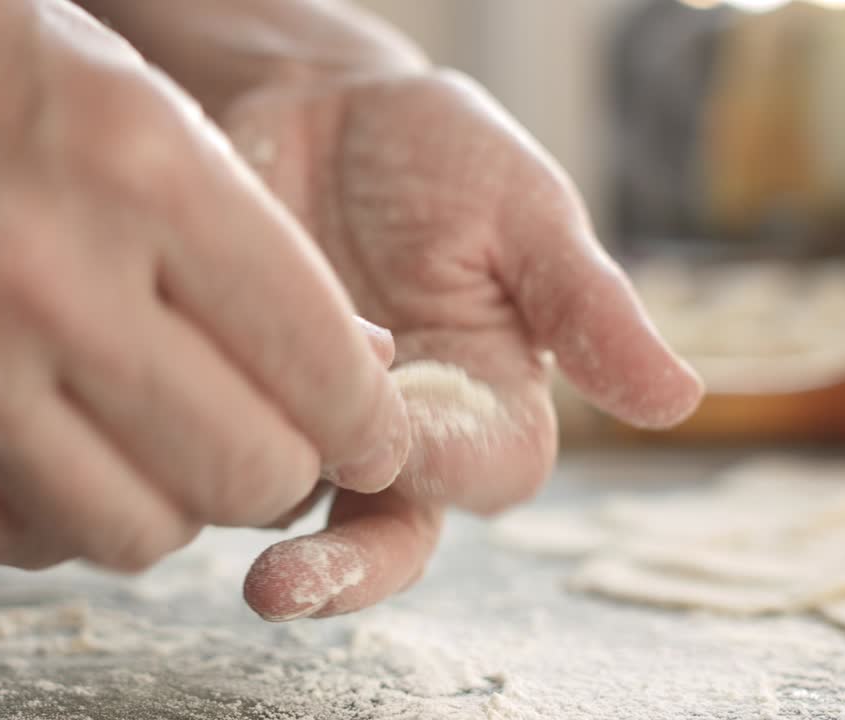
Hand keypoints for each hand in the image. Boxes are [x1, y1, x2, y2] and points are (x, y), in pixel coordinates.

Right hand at [0, 1, 413, 569]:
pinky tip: (64, 459)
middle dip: (283, 474)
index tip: (371, 439)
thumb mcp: (160, 113)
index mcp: (143, 170)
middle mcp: (41, 272)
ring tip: (159, 451)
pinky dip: (59, 519)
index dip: (370, 425)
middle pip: (239, 470)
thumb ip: (262, 252)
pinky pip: (3, 540)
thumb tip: (360, 377)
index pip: (316, 359)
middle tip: (271, 450)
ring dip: (173, 508)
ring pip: (129, 533)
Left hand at [226, 71, 703, 619]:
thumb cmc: (437, 154)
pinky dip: (197, 436)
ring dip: (254, 493)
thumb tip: (682, 401)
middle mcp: (405, 436)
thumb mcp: (521, 209)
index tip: (400, 451)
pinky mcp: (239, 402)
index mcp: (491, 398)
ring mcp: (316, 429)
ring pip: (290, 507)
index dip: (449, 468)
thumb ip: (585, 306)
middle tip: (280, 588)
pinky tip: (162, 409)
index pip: (487, 472)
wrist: (314, 111)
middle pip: (388, 538)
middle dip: (341, 571)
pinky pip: (218, 447)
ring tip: (205, 441)